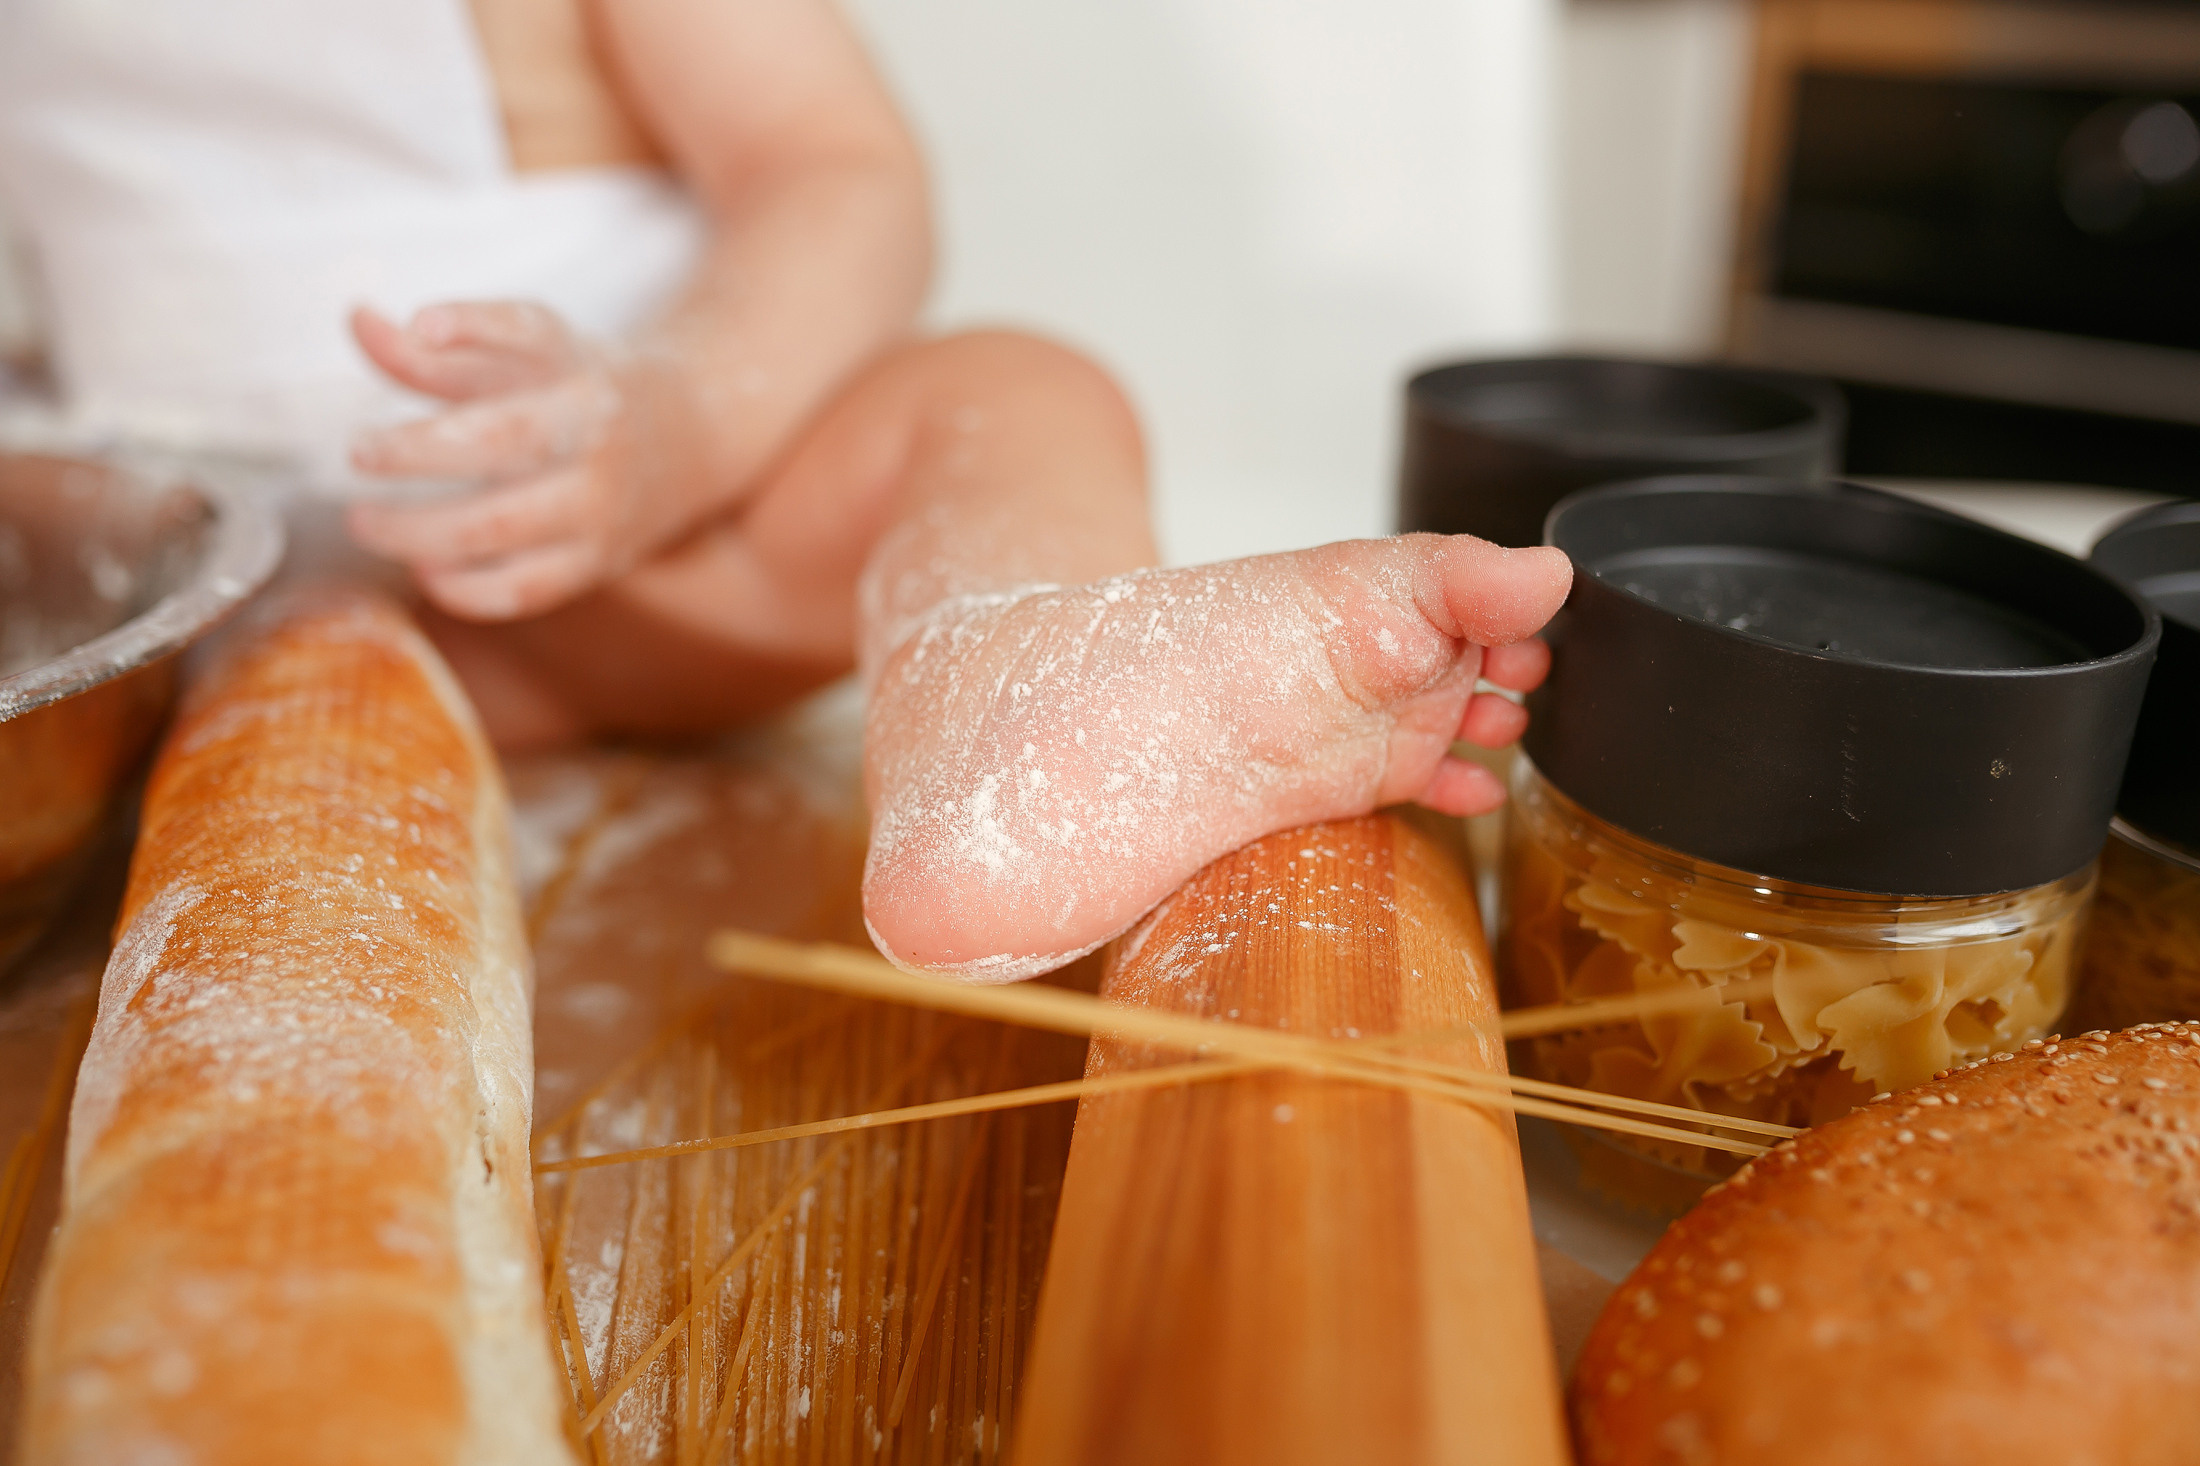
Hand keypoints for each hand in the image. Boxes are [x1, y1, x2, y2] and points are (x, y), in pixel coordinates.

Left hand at [346, 302, 712, 620]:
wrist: (691, 439)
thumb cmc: (585, 390)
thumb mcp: (526, 358)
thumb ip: (437, 352)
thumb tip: (358, 321)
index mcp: (581, 377)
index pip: (528, 338)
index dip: (474, 327)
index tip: (422, 326)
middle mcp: (596, 441)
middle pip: (502, 445)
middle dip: (418, 451)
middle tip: (359, 452)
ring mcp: (599, 508)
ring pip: (500, 528)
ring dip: (418, 530)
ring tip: (365, 521)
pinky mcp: (596, 562)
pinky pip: (522, 590)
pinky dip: (462, 589)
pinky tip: (423, 568)